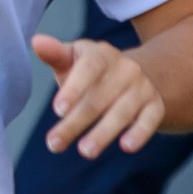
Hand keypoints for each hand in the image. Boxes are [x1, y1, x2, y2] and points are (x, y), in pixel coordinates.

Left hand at [33, 34, 165, 158]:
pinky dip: (139, 133)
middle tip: (55, 143)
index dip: (74, 89)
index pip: (88, 69)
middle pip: (99, 98)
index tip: (58, 110)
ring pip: (122, 112)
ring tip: (85, 151)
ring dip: (103, 134)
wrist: (133, 74)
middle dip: (75, 123)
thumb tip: (36, 42)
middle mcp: (125, 68)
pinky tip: (126, 146)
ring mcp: (142, 87)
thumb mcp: (72, 60)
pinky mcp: (155, 105)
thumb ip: (54, 54)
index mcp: (101, 54)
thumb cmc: (90, 71)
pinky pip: (150, 120)